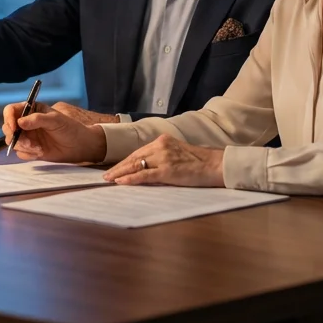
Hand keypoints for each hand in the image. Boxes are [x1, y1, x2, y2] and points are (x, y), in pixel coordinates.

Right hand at [2, 101, 106, 162]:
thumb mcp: (55, 120)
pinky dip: (28, 154)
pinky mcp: (30, 149)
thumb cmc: (69, 128)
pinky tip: (41, 152)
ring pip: (13, 142)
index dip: (9, 118)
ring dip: (23, 146)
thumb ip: (37, 119)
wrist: (79, 146)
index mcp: (31, 110)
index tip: (14, 128)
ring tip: (38, 149)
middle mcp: (26, 123)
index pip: (11, 110)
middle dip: (15, 136)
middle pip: (7, 127)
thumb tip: (19, 122)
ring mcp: (27, 137)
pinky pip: (20, 153)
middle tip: (28, 142)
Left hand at [103, 134, 224, 186]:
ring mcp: (164, 157)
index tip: (114, 168)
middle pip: (134, 157)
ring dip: (120, 173)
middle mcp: (161, 146)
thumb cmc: (199, 163)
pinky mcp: (167, 170)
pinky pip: (144, 175)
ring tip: (109, 180)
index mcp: (163, 140)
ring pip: (136, 165)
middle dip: (118, 167)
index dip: (124, 161)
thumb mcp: (178, 153)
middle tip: (106, 176)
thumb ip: (162, 156)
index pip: (138, 151)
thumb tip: (145, 167)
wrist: (216, 165)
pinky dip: (131, 179)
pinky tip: (121, 182)